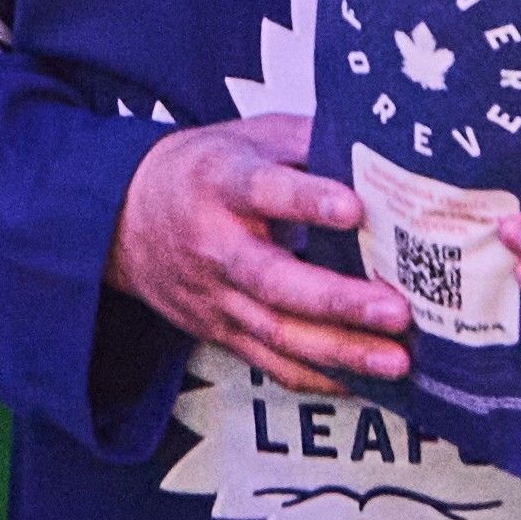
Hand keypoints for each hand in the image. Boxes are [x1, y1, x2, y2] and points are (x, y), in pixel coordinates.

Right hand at [114, 115, 405, 397]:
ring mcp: (217, 298)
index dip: (308, 199)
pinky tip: (365, 382)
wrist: (125, 218)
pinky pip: (272, 364)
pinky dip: (320, 378)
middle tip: (395, 309)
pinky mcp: (222, 333)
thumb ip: (310, 140)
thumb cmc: (205, 172)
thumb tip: (381, 147)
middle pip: (274, 281)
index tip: (354, 207)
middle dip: (338, 300)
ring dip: (341, 352)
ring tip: (395, 361)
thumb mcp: (250, 137)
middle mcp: (217, 246)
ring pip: (278, 333)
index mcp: (223, 184)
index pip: (266, 190)